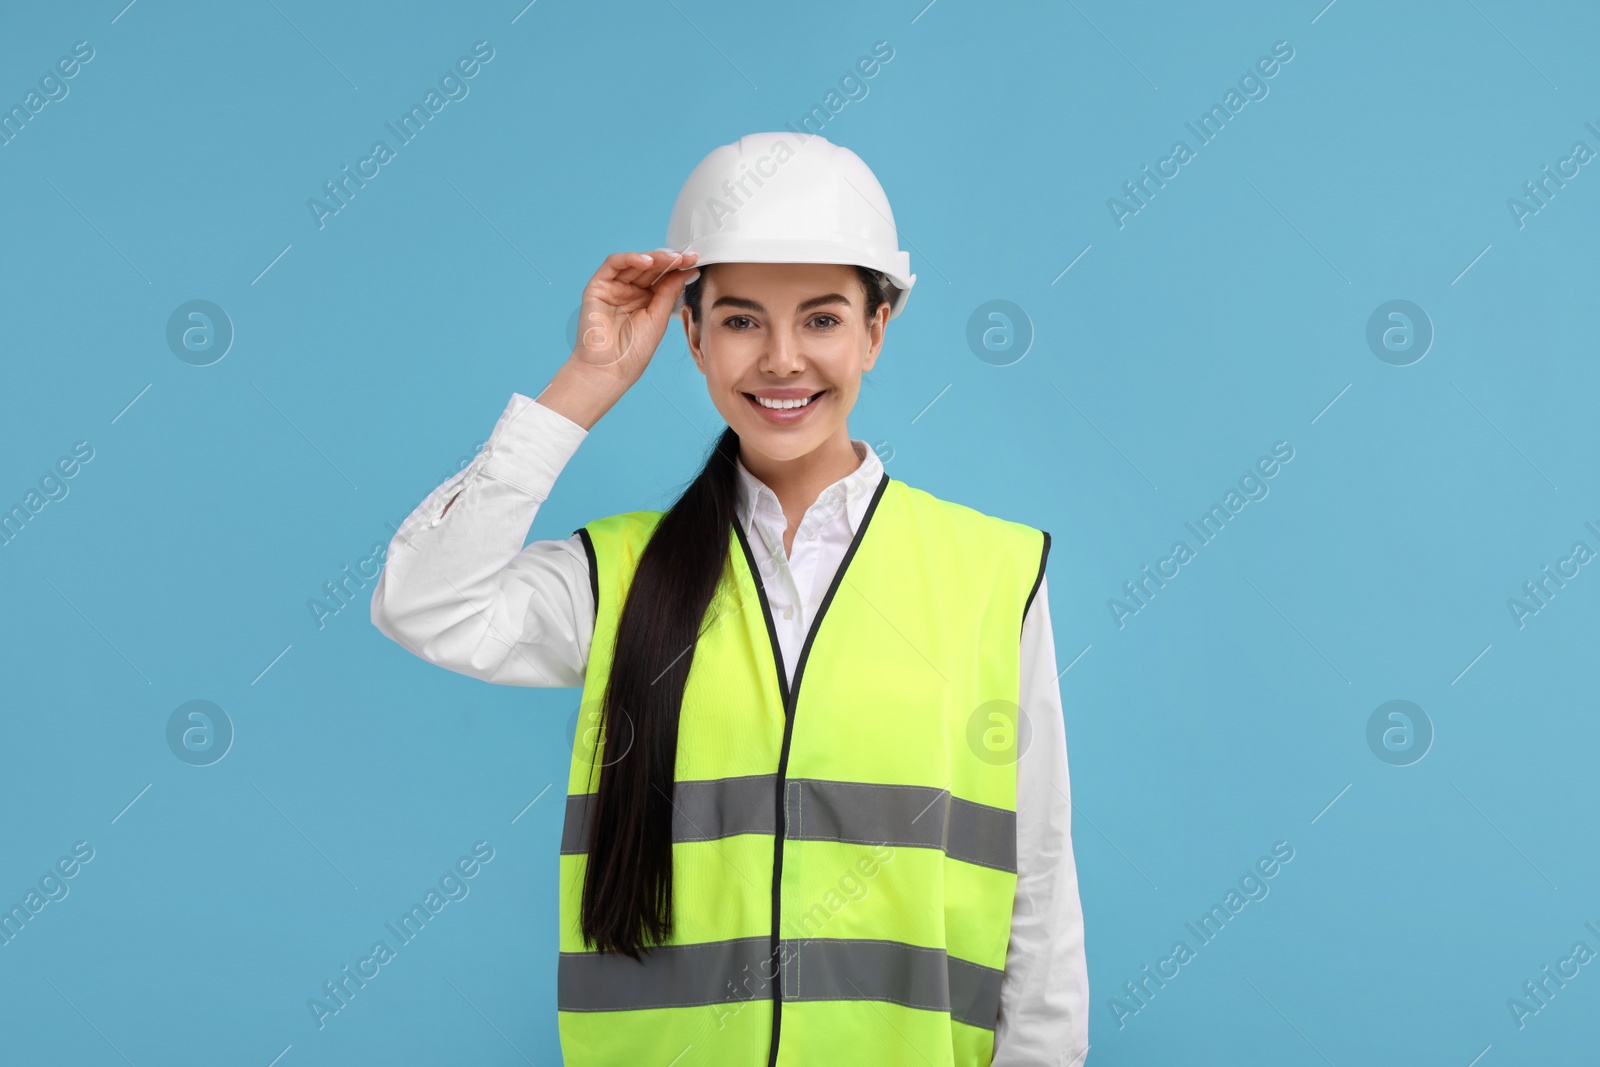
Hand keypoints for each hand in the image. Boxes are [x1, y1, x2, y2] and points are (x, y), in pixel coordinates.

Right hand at [571, 249, 698, 383]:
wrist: (609, 370)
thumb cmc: (632, 352)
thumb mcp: (658, 318)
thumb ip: (669, 292)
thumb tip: (687, 271)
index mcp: (645, 301)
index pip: (662, 277)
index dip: (678, 268)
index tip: (695, 261)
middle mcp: (628, 292)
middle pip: (650, 268)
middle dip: (669, 261)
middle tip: (687, 257)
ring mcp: (613, 288)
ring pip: (634, 263)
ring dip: (654, 258)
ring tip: (672, 259)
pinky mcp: (597, 287)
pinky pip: (613, 264)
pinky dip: (630, 258)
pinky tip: (648, 261)